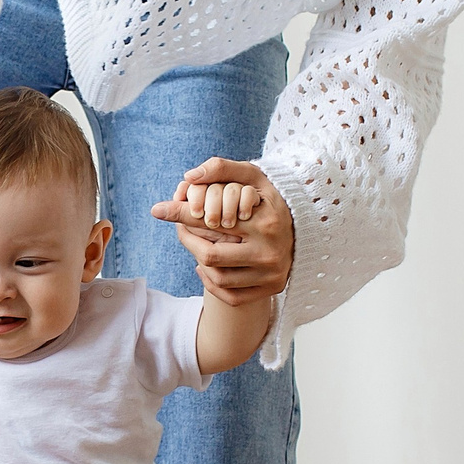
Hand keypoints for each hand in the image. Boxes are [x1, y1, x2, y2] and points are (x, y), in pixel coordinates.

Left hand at [150, 158, 293, 304]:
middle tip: (180, 229)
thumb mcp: (253, 176)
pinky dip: (212, 282)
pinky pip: (230, 294)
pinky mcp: (271, 289)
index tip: (157, 209)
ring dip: (199, 261)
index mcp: (265, 222)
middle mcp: (269, 252)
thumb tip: (189, 176)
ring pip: (217, 277)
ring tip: (197, 246)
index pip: (210, 221)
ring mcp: (271, 274)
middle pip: (210, 255)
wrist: (306, 226)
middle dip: (188, 240)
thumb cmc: (269, 198)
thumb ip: (222, 168)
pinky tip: (207, 266)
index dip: (180, 214)